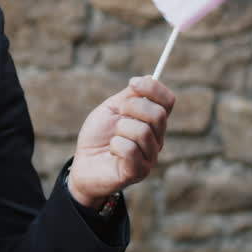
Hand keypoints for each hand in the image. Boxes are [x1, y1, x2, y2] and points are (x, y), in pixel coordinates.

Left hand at [67, 76, 174, 208]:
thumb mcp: (111, 110)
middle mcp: (157, 139)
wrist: (83, 163)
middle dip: (131, 108)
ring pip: (142, 131)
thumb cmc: (98, 136)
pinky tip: (112, 152)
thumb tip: (147, 79)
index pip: (168, 101)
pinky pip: (130, 149)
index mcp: (153, 122)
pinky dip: (115, 146)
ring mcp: (150, 157)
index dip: (153, 88)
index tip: (132, 83)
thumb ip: (130, 96)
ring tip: (113, 138)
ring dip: (120, 130)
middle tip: (118, 116)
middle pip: (158, 114)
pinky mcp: (139, 172)